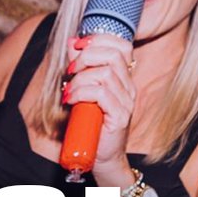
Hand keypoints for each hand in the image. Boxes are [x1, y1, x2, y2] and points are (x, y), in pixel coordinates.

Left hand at [63, 34, 136, 182]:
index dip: (100, 39)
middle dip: (85, 58)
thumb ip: (80, 67)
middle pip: (113, 56)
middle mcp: (128, 87)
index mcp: (123, 78)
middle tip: (70, 72)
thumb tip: (73, 43)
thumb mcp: (84, 90)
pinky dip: (81, 93)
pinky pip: (101, 94)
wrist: (102, 157)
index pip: (122, 46)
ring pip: (104, 74)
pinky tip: (71, 100)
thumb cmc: (92, 124)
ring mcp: (126, 102)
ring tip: (68, 92)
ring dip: (79, 80)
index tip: (78, 45)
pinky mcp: (120, 117)